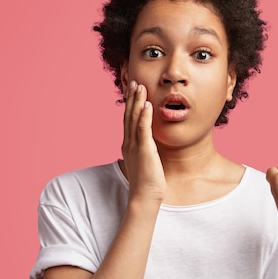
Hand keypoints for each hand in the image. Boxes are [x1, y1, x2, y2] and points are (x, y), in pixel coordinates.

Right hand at [122, 80, 164, 205]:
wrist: (144, 197)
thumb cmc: (147, 181)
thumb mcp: (145, 161)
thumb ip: (145, 150)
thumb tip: (148, 144)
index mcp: (129, 144)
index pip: (129, 120)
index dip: (131, 104)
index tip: (133, 91)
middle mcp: (129, 143)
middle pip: (129, 115)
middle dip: (132, 98)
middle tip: (134, 82)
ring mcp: (135, 146)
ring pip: (134, 119)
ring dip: (137, 102)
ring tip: (140, 87)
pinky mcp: (144, 150)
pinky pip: (143, 130)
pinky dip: (144, 116)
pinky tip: (147, 104)